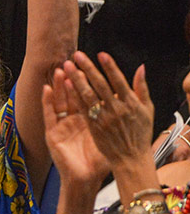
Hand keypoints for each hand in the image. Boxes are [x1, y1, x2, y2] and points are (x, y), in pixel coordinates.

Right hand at [42, 67, 110, 186]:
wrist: (86, 180)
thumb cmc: (101, 161)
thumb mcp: (113, 135)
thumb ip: (119, 116)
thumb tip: (127, 100)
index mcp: (89, 119)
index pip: (88, 95)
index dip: (88, 80)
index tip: (90, 64)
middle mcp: (74, 120)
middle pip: (72, 94)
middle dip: (73, 78)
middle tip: (72, 61)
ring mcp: (61, 125)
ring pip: (60, 101)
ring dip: (58, 86)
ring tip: (59, 71)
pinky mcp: (51, 133)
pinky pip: (48, 115)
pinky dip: (47, 102)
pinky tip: (46, 89)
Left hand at [62, 51, 154, 167]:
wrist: (131, 158)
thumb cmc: (140, 133)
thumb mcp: (147, 110)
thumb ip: (142, 88)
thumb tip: (141, 67)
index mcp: (131, 103)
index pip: (118, 81)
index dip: (109, 67)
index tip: (101, 54)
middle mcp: (117, 109)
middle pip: (100, 85)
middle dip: (88, 68)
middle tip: (77, 55)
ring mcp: (103, 118)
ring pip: (88, 95)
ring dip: (76, 79)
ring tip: (67, 66)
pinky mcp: (93, 126)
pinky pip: (82, 108)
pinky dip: (74, 95)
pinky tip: (67, 85)